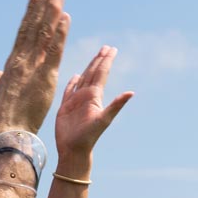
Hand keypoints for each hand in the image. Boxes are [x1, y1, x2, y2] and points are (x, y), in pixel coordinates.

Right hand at [0, 0, 69, 131]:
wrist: (7, 130)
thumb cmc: (5, 116)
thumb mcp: (2, 93)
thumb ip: (1, 80)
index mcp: (13, 61)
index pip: (25, 30)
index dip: (31, 10)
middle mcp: (22, 58)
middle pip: (34, 24)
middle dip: (44, 1)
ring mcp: (32, 65)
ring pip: (44, 32)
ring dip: (53, 10)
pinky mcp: (44, 76)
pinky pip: (54, 51)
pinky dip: (60, 33)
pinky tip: (66, 17)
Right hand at [53, 46, 131, 165]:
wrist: (74, 150)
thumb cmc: (89, 136)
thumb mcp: (104, 119)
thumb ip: (116, 105)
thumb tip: (131, 92)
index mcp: (95, 96)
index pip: (102, 73)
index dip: (106, 60)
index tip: (112, 49)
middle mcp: (87, 96)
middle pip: (94, 73)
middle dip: (100, 59)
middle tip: (106, 47)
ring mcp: (76, 100)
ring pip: (83, 78)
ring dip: (89, 67)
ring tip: (95, 56)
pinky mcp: (65, 106)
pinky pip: (69, 90)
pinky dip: (72, 82)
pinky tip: (75, 75)